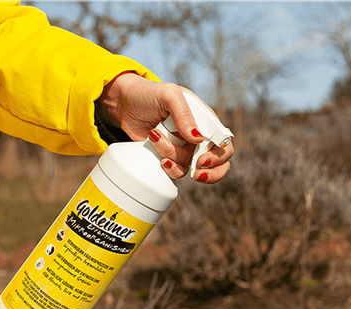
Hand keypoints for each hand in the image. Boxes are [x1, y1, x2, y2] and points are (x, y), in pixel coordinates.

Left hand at [98, 72, 232, 183]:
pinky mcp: (169, 159)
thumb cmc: (150, 94)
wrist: (125, 105)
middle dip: (210, 172)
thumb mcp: (169, 95)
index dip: (219, 156)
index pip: (225, 143)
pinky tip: (159, 158)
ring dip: (173, 157)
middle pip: (219, 164)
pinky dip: (169, 168)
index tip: (202, 159)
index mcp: (206, 121)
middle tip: (195, 169)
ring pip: (190, 168)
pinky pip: (177, 173)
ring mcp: (184, 150)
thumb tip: (197, 138)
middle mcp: (199, 138)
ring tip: (156, 138)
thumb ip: (184, 114)